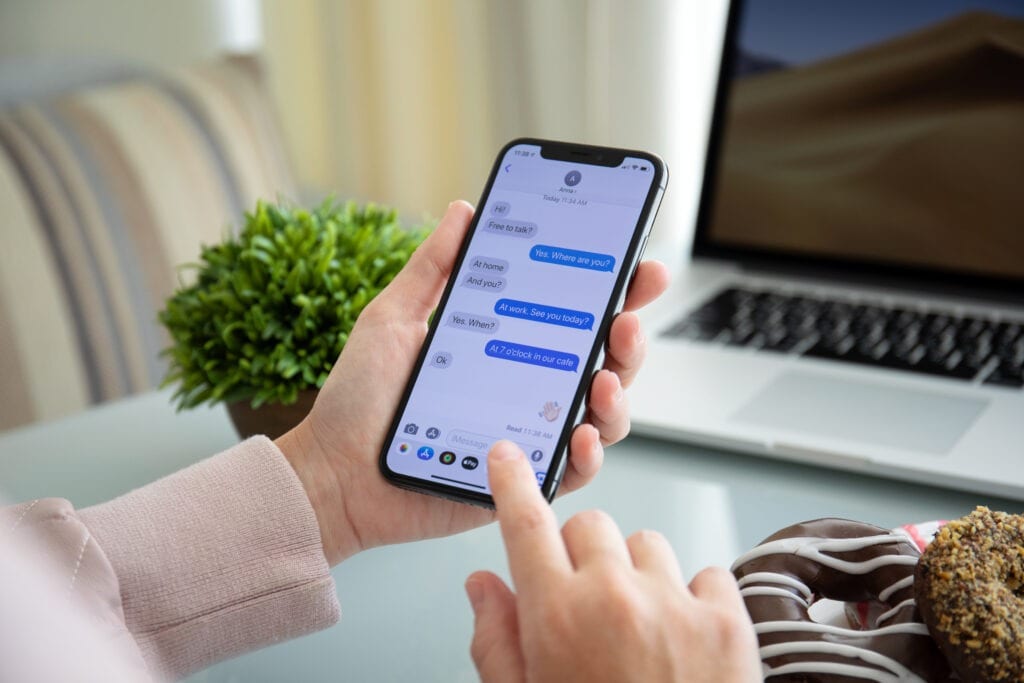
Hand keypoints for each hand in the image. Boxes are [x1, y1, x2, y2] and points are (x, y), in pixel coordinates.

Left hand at [276, 201, 669, 564]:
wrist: (333, 473)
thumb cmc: (359, 399)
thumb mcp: (393, 320)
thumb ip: (432, 269)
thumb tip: (463, 211)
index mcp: (508, 346)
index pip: (573, 314)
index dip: (615, 290)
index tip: (638, 265)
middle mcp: (528, 387)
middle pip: (602, 361)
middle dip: (629, 338)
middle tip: (624, 320)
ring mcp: (529, 433)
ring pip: (602, 415)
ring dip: (618, 394)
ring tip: (605, 380)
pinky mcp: (522, 479)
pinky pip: (574, 469)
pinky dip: (588, 453)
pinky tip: (580, 432)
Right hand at [467, 441, 761, 682]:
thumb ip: (496, 640)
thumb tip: (483, 586)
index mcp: (556, 616)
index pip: (525, 524)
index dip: (513, 482)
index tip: (509, 456)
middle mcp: (615, 596)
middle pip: (591, 525)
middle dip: (583, 554)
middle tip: (588, 601)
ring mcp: (676, 604)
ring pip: (648, 544)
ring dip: (639, 574)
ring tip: (641, 630)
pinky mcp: (729, 621)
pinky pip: (706, 573)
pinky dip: (693, 597)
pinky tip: (683, 640)